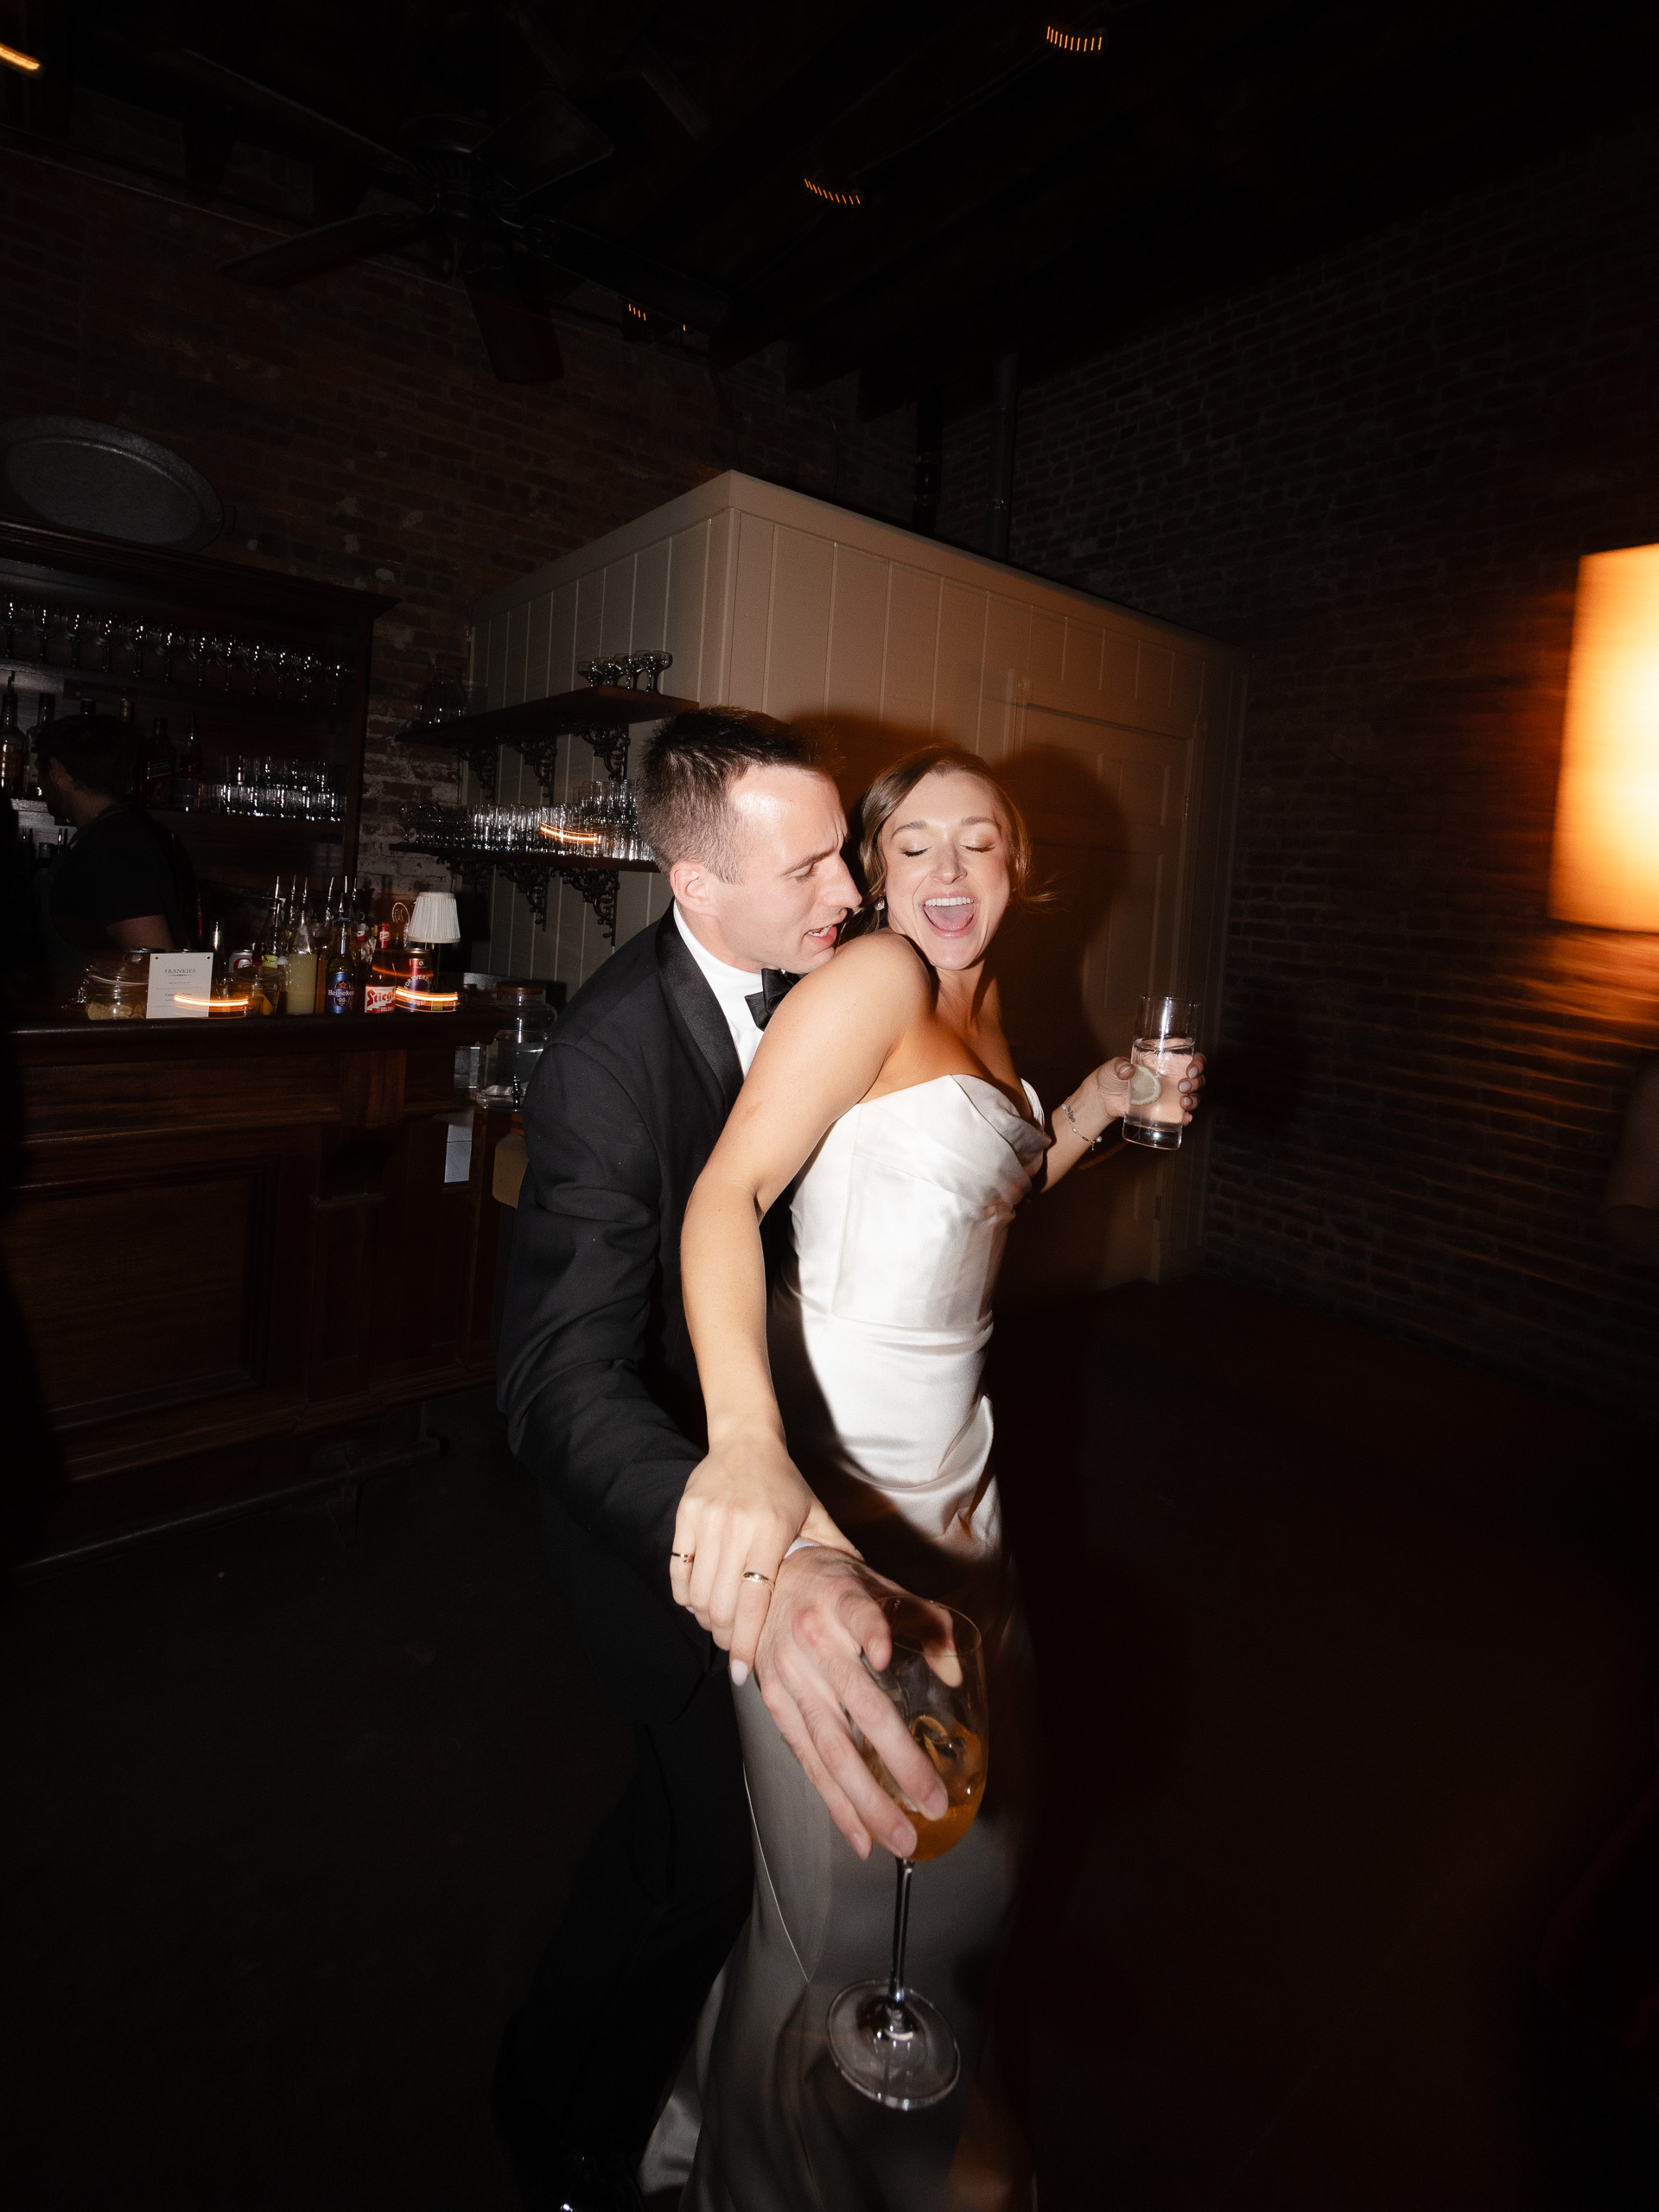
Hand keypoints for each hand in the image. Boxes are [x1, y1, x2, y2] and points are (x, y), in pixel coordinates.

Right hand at [670, 1431, 857, 1682]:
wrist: (746, 1439)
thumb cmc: (784, 1482)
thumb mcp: (815, 1512)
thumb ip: (835, 1549)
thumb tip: (866, 1584)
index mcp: (772, 1530)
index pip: (754, 1601)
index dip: (746, 1641)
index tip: (743, 1670)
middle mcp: (736, 1526)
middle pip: (720, 1604)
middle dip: (725, 1636)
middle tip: (733, 1646)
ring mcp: (707, 1520)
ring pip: (696, 1592)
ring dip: (705, 1618)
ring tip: (718, 1624)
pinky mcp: (685, 1515)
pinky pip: (678, 1570)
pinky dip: (685, 1595)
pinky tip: (699, 1600)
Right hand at [751, 1550, 948, 1860]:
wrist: (768, 1581)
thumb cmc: (833, 1586)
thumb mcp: (878, 1586)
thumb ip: (924, 1622)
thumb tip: (954, 1674)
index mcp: (840, 1602)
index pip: (858, 1615)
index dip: (870, 1632)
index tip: (881, 1652)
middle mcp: (812, 1642)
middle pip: (857, 1706)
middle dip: (897, 1761)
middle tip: (931, 1801)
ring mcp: (789, 1678)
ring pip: (829, 1748)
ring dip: (867, 1801)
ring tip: (900, 1837)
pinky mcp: (774, 1704)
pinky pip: (808, 1761)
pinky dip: (834, 1802)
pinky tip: (858, 1834)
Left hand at [1070, 1050, 1206, 1136]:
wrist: (1101, 1099)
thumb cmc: (1109, 1076)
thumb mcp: (1113, 1066)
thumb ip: (1120, 1065)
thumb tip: (1128, 1070)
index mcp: (1163, 1062)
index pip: (1188, 1059)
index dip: (1197, 1062)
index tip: (1191, 1068)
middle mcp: (1170, 1078)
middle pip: (1196, 1078)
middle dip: (1196, 1082)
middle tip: (1184, 1086)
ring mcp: (1168, 1095)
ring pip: (1192, 1096)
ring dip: (1194, 1100)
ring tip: (1184, 1103)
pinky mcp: (1162, 1111)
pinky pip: (1180, 1115)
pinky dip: (1186, 1117)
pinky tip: (1185, 1119)